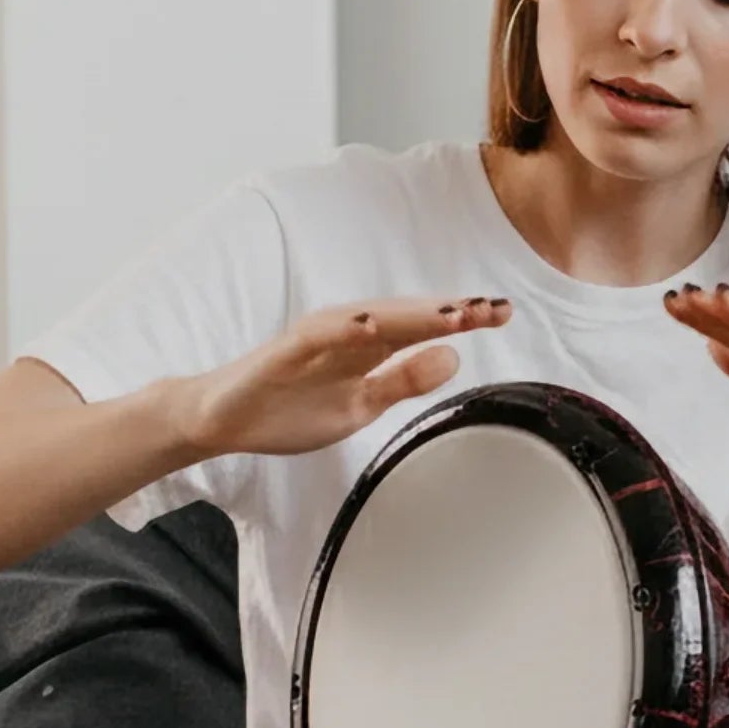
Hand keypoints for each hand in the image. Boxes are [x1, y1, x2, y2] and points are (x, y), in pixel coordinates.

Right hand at [180, 294, 510, 460]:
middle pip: (406, 317)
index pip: (423, 329)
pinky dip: (345, 330)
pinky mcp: (285, 352)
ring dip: (411, 315)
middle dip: (450, 311)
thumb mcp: (362, 404)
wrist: (224, 419)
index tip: (504, 313)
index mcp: (368, 346)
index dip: (462, 320)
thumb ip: (404, 382)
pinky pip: (318, 337)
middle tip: (494, 308)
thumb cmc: (291, 408)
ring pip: (371, 320)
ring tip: (453, 314)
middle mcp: (347, 333)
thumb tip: (453, 359)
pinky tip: (373, 326)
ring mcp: (316, 339)